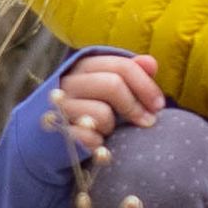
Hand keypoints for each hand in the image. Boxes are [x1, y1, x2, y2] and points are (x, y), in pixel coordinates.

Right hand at [46, 50, 163, 156]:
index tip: (159, 105)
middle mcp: (68, 82)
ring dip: (113, 126)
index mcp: (83, 66)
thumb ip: (129, 75)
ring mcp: (60, 107)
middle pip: (112, 85)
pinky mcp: (57, 132)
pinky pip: (90, 138)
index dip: (146, 85)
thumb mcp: (108, 90)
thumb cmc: (88, 111)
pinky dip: (100, 144)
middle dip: (135, 106)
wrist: (48, 140)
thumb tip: (151, 63)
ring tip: (107, 130)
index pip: (121, 66)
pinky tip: (96, 143)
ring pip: (102, 113)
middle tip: (148, 122)